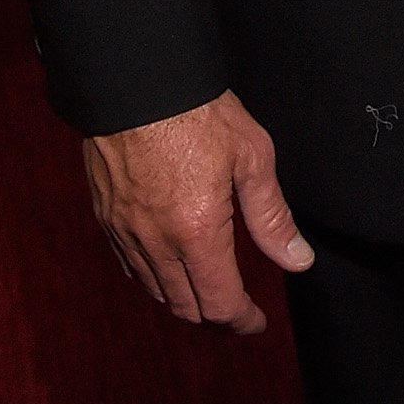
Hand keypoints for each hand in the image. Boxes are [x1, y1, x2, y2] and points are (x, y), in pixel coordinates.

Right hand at [83, 90, 312, 334]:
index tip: (256, 322)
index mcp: (197, 231)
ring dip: (184, 299)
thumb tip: (297, 260)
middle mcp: (156, 241)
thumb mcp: (252, 157)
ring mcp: (125, 231)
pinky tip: (170, 265)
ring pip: (155, 290)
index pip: (219, 303)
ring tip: (209, 289)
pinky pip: (129, 265)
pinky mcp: (106, 216)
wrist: (136, 81)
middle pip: (185, 306)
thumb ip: (272, 216)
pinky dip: (153, 277)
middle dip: (215, 316)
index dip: (241, 320)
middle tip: (238, 311)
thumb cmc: (197, 111)